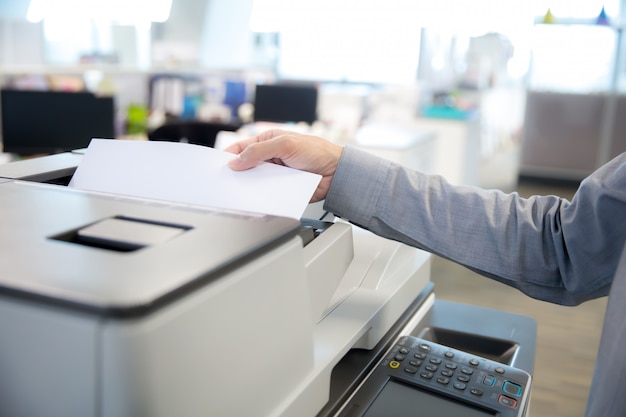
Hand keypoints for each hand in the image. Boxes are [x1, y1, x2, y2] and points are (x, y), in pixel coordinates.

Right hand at [225, 129, 343, 201]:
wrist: (337, 173)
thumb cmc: (317, 152)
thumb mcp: (285, 144)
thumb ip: (259, 151)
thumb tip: (236, 161)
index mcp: (267, 141)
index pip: (241, 148)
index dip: (227, 156)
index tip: (217, 166)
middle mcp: (269, 158)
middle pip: (245, 167)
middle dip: (235, 175)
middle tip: (225, 183)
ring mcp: (274, 174)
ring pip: (254, 183)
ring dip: (247, 188)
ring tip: (237, 194)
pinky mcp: (281, 189)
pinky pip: (266, 195)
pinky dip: (260, 198)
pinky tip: (254, 202)